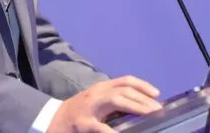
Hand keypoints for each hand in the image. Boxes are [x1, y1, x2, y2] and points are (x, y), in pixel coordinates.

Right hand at [47, 75, 161, 132]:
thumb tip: (139, 107)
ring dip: (135, 106)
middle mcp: (97, 93)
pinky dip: (114, 132)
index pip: (125, 81)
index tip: (157, 94)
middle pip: (124, 90)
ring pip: (116, 100)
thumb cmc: (79, 112)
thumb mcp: (96, 103)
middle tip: (157, 109)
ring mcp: (89, 107)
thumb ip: (114, 103)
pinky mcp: (83, 123)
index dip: (143, 85)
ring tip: (148, 114)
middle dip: (143, 98)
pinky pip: (101, 127)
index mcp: (101, 88)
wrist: (52, 120)